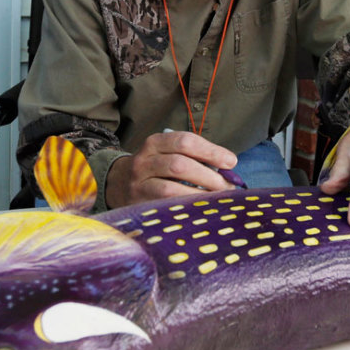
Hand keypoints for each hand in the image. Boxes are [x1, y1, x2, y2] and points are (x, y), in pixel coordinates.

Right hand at [105, 130, 237, 207]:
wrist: (117, 184)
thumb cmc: (155, 169)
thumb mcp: (168, 155)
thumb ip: (194, 158)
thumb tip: (227, 171)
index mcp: (155, 143)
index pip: (185, 141)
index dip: (210, 151)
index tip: (231, 162)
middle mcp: (144, 160)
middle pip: (179, 164)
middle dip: (208, 176)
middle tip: (227, 186)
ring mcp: (138, 183)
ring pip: (170, 188)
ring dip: (198, 194)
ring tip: (216, 199)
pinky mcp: (137, 203)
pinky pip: (163, 206)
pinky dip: (185, 206)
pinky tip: (199, 208)